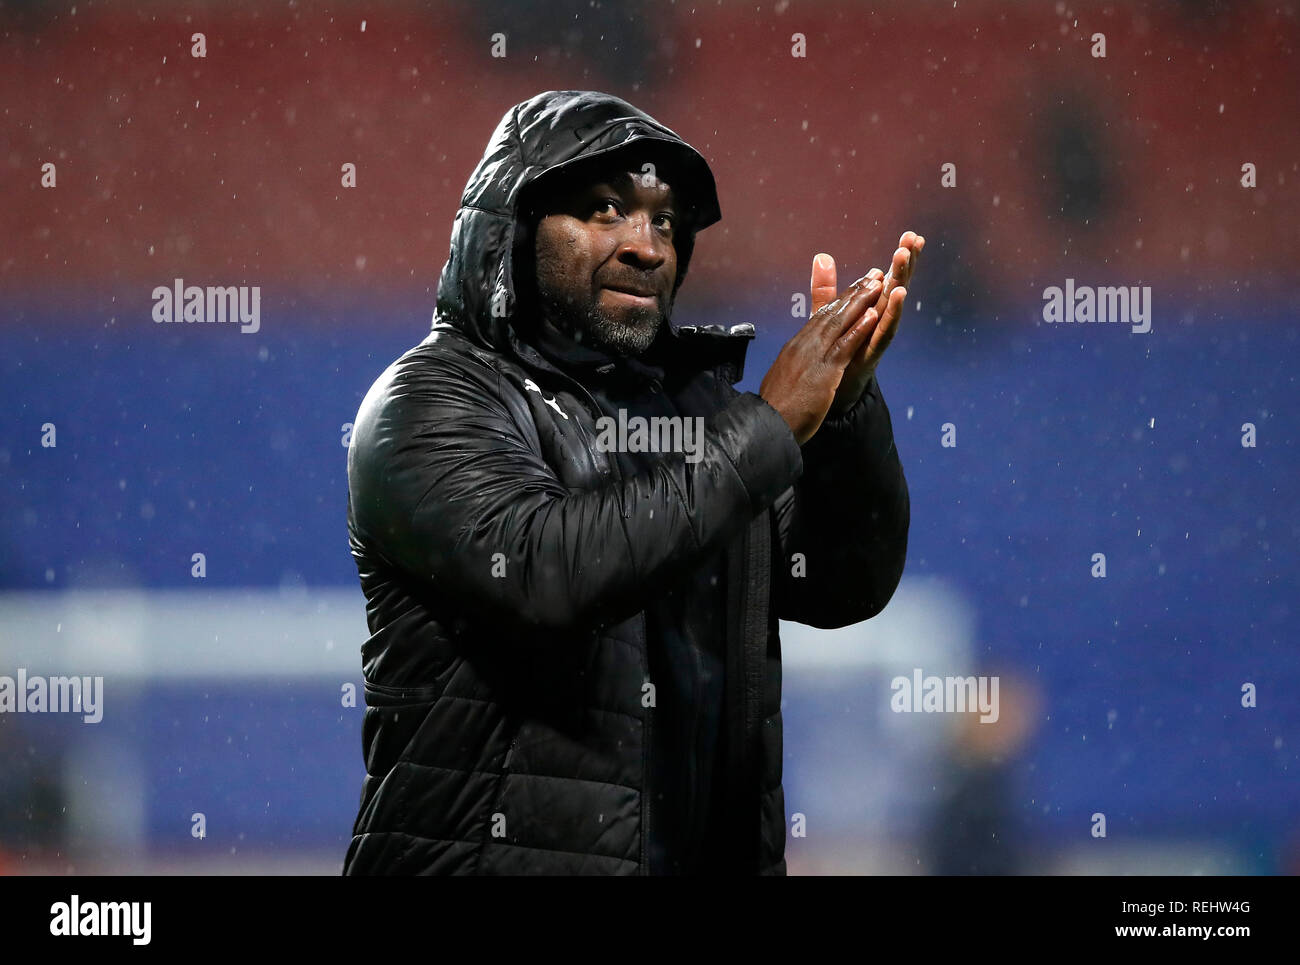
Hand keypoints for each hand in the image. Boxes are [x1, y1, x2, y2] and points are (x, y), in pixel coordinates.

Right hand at [758, 262, 884, 444]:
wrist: (768, 424)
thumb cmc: (776, 408)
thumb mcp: (784, 379)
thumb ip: (794, 367)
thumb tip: (794, 363)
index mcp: (796, 347)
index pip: (821, 318)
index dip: (840, 300)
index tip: (855, 286)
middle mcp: (803, 345)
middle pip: (831, 313)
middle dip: (853, 292)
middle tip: (872, 274)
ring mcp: (813, 357)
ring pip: (839, 322)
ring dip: (860, 302)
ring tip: (877, 284)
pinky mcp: (823, 372)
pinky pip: (844, 346)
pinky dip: (858, 328)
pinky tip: (872, 315)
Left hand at [825, 231, 923, 416]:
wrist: (831, 393)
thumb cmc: (835, 354)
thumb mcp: (828, 315)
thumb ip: (826, 288)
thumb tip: (822, 256)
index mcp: (872, 310)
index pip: (889, 278)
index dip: (900, 258)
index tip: (911, 235)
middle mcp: (879, 320)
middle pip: (896, 286)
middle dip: (906, 263)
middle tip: (914, 238)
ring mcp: (878, 336)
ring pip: (893, 304)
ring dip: (899, 279)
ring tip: (904, 256)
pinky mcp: (872, 351)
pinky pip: (885, 329)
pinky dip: (892, 312)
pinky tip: (899, 293)